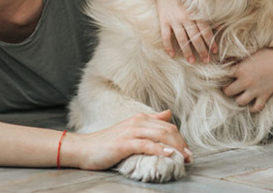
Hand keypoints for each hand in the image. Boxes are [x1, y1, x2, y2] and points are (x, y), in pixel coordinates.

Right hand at [66, 109, 191, 170]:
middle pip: (168, 130)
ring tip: (184, 157)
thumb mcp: (130, 129)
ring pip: (160, 135)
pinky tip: (169, 155)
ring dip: (176, 147)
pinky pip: (147, 145)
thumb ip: (149, 122)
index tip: (187, 151)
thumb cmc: (106, 143)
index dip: (180, 138)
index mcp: (140, 118)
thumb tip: (168, 114)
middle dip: (181, 144)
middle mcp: (137, 122)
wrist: (83, 149)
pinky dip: (160, 150)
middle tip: (189, 157)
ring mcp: (131, 131)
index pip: (168, 126)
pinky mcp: (124, 143)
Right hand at [133, 0, 215, 61]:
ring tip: (191, 61)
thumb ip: (206, 17)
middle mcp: (185, 17)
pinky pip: (166, 36)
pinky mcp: (163, 22)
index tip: (214, 51)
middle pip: (195, 37)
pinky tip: (172, 55)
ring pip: (182, 39)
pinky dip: (168, 46)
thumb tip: (219, 27)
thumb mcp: (196, 6)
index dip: (210, 41)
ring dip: (187, 51)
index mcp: (195, 14)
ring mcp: (174, 20)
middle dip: (201, 50)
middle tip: (206, 60)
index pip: (205, 30)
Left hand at [222, 47, 272, 111]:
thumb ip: (237, 59)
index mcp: (241, 69)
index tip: (223, 75)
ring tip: (239, 94)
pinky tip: (251, 102)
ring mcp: (255, 90)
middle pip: (228, 92)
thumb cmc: (268, 54)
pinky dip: (252, 107)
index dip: (222, 76)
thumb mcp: (251, 53)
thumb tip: (224, 61)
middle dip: (227, 89)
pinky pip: (255, 108)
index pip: (224, 76)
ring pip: (240, 101)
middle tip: (229, 86)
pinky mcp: (264, 96)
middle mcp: (246, 82)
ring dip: (238, 99)